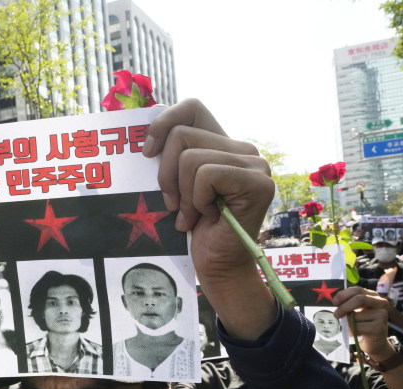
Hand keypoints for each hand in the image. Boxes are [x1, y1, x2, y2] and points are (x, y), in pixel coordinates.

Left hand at [143, 99, 275, 338]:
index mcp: (222, 144)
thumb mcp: (174, 184)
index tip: (147, 153)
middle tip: (173, 204)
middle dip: (166, 174)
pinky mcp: (257, 181)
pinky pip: (205, 174)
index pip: (191, 107)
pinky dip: (196, 200)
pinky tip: (207, 218)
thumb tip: (145, 119)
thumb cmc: (191, 229)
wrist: (216, 266)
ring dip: (182, 194)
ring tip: (191, 215)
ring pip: (190, 157)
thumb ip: (170, 154)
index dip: (164, 122)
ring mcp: (254, 163)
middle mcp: (242, 149)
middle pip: (182, 134)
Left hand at [333, 286, 392, 358]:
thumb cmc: (362, 324)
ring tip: (352, 327)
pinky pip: (357, 326)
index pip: (357, 290)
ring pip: (355, 316)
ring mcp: (381, 315)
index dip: (344, 295)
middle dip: (344, 307)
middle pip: (359, 299)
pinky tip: (357, 333)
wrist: (374, 343)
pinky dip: (351, 330)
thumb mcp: (355, 311)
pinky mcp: (379, 327)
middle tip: (336, 314)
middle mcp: (380, 303)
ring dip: (348, 323)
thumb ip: (348, 304)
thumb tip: (336, 302)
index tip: (334, 302)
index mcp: (373, 296)